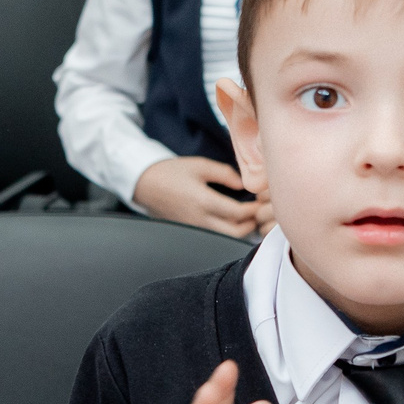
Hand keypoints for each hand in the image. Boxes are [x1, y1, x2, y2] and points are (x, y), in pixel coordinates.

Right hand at [132, 156, 264, 237]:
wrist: (145, 184)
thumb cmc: (171, 172)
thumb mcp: (200, 165)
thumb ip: (225, 173)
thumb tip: (244, 185)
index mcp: (203, 201)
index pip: (238, 214)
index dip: (253, 209)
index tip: (259, 201)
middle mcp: (200, 220)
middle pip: (235, 233)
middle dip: (251, 224)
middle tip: (257, 212)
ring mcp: (194, 228)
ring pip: (225, 238)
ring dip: (240, 230)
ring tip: (247, 217)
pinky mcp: (190, 231)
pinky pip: (215, 236)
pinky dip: (227, 231)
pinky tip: (231, 221)